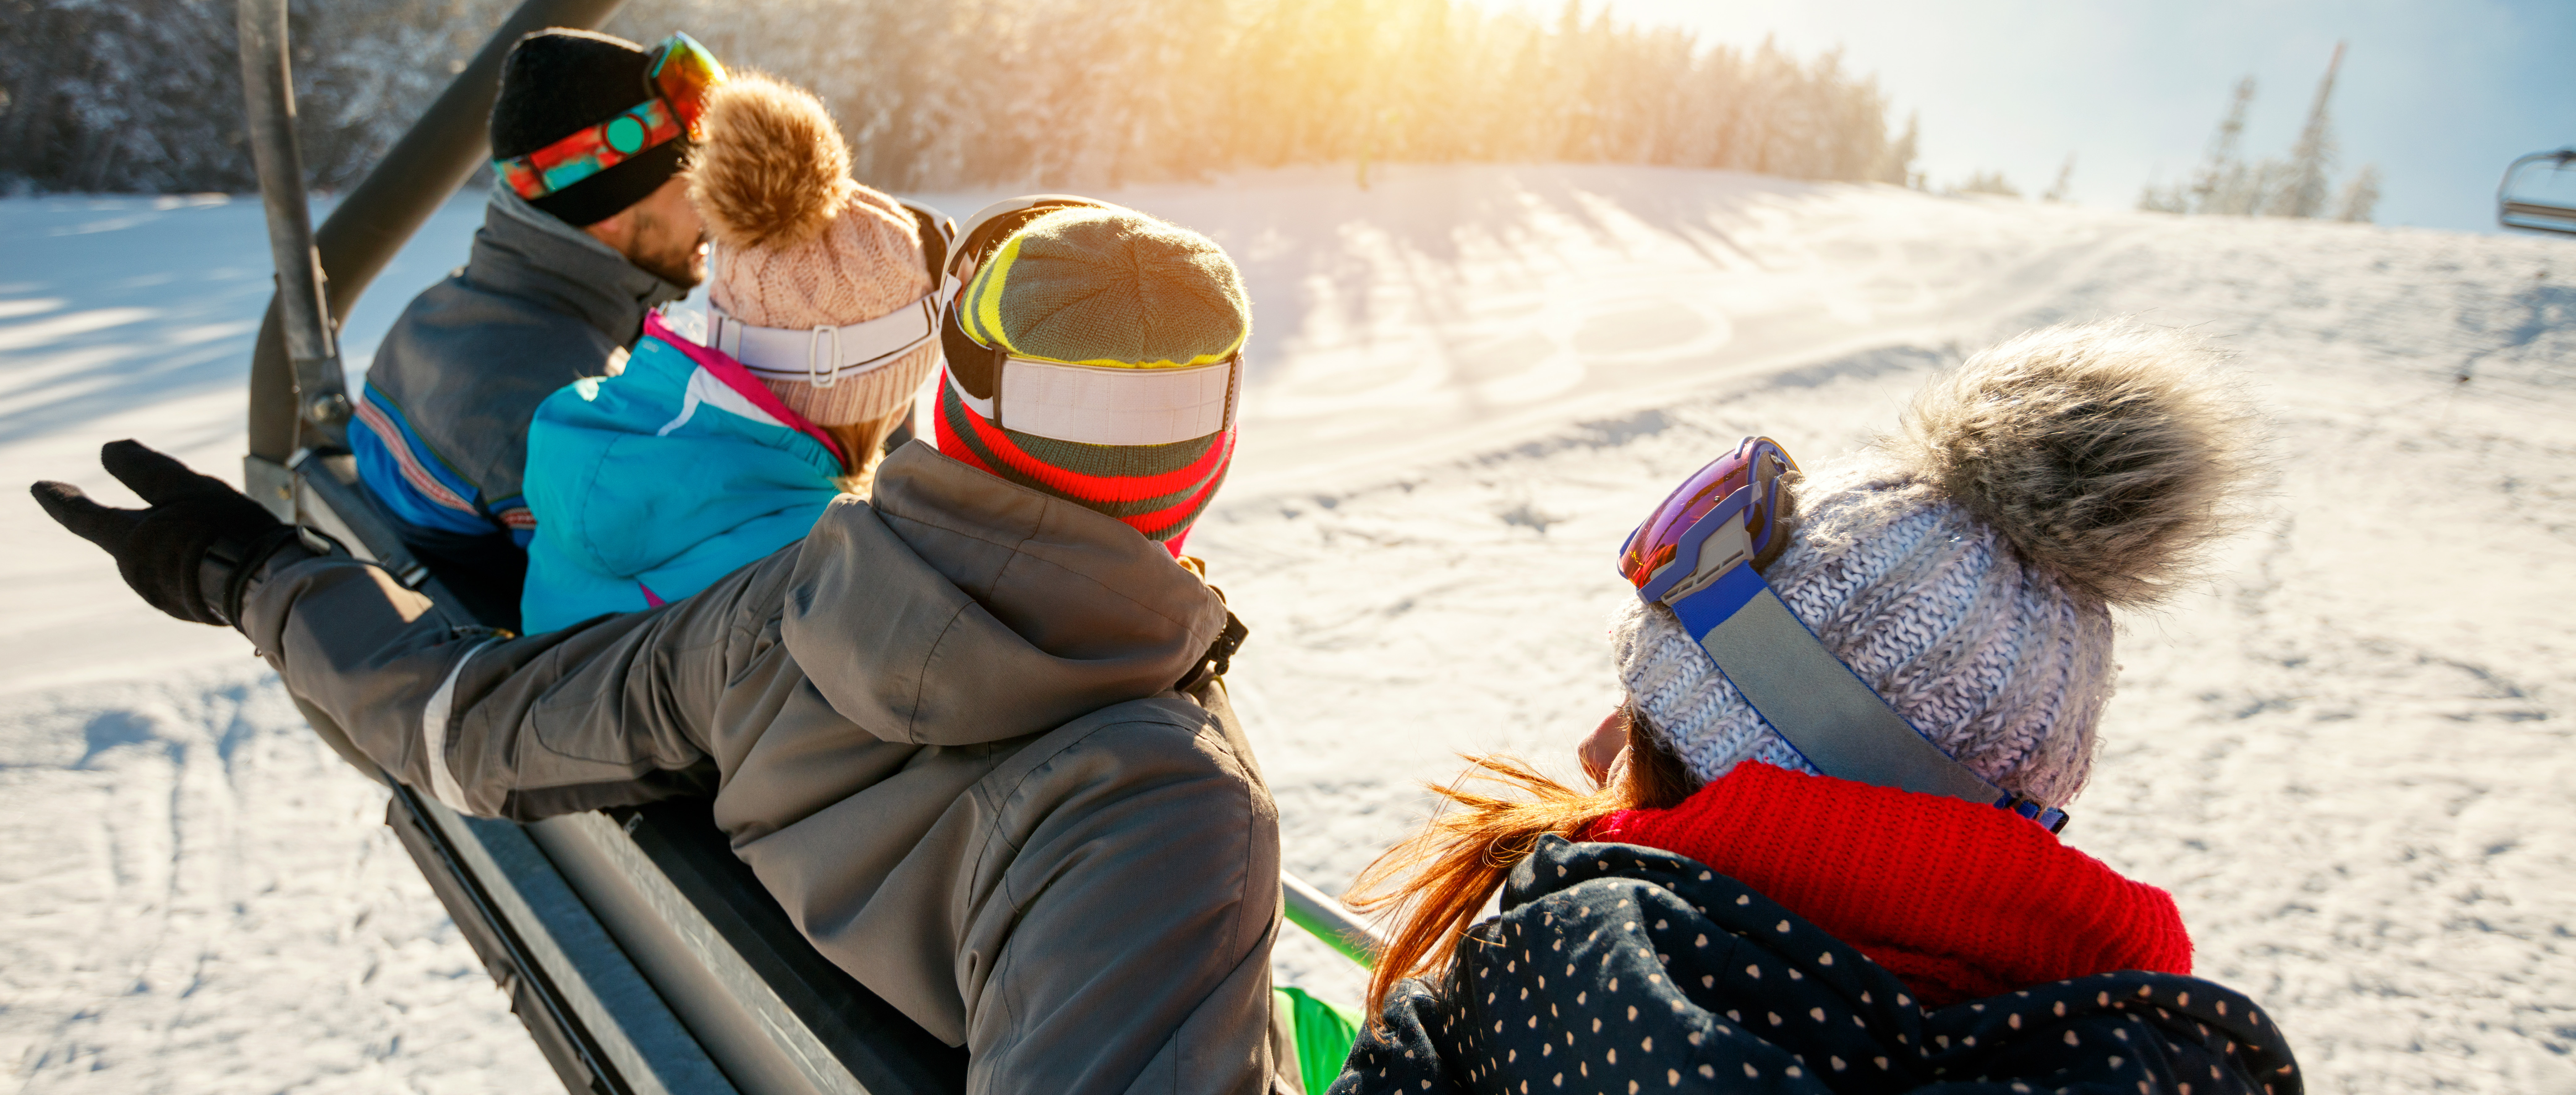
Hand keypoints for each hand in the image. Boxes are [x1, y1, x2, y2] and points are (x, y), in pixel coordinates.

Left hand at [31, 440, 301, 626]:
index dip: (59, 498)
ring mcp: (164, 596)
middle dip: (147, 521)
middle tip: (181, 506)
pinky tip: (227, 558)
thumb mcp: (185, 488)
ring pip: (160, 558)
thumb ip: (144, 469)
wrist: (267, 588)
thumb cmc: (225, 532)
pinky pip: (183, 580)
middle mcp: (137, 573)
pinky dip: (194, 564)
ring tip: (219, 533)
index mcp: (128, 542)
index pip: (80, 515)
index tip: (39, 486)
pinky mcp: (193, 611)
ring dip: (178, 543)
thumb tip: (109, 450)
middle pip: (131, 538)